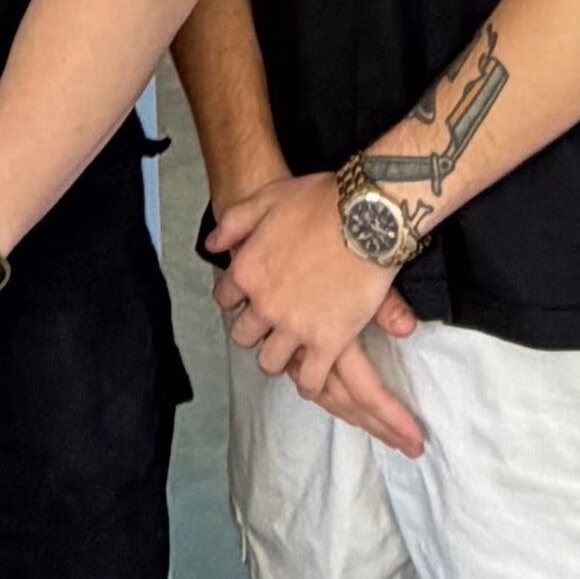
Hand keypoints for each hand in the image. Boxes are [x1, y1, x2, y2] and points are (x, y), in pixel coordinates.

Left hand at [206, 175, 400, 413]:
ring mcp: (295, 327)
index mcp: (247, 271)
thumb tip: (212, 246)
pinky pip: (310, 378)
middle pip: (244, 336)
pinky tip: (313, 374)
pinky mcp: (327, 342)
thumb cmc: (319, 201)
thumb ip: (234, 222)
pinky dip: (308, 380)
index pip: (225, 299)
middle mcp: (264, 305)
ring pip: (271, 362)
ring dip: (278, 356)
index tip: (251, 296)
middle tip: (272, 324)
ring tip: (291, 349)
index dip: (238, 297)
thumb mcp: (267, 198)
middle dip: (255, 330)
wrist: (367, 215)